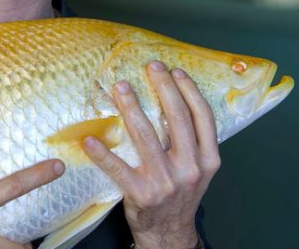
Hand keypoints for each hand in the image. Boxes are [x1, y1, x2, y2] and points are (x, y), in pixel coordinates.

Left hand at [82, 61, 219, 248]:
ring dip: (131, 107)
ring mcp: (166, 181)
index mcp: (208, 159)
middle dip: (163, 87)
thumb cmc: (180, 193)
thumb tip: (172, 99)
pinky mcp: (142, 193)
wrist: (169, 232)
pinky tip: (91, 138)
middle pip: (177, 118)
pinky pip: (118, 169)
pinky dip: (103, 153)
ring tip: (121, 87)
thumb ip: (192, 142)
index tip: (176, 71)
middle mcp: (190, 168)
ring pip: (146, 136)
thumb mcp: (198, 169)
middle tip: (150, 67)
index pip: (202, 116)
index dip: (189, 90)